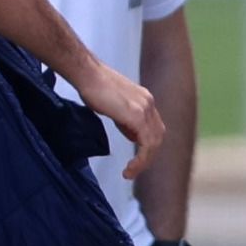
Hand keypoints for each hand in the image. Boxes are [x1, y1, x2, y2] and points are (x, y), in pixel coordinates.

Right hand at [68, 60, 165, 179]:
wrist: (87, 73)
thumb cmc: (92, 86)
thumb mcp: (113, 104)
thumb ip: (125, 117)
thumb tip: (130, 131)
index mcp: (144, 100)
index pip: (154, 127)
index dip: (147, 144)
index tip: (135, 157)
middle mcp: (148, 103)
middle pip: (158, 136)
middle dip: (148, 156)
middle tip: (134, 168)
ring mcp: (145, 109)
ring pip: (154, 143)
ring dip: (144, 161)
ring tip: (131, 172)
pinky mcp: (137, 116)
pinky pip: (146, 144)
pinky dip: (141, 160)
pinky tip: (130, 168)